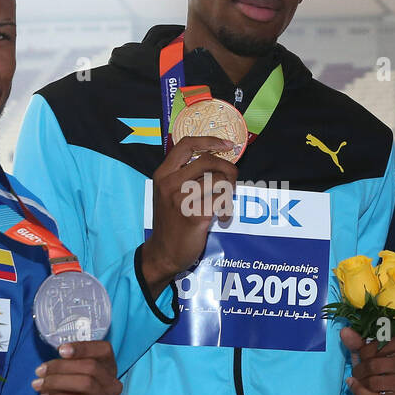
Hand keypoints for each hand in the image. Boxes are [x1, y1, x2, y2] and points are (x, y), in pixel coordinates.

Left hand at [31, 340, 122, 394]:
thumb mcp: (64, 376)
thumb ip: (67, 363)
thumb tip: (60, 352)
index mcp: (107, 368)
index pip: (104, 350)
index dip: (84, 347)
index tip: (60, 350)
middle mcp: (112, 384)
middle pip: (91, 367)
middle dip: (61, 367)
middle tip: (39, 371)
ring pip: (86, 383)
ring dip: (57, 382)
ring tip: (38, 385)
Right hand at [139, 135, 238, 297]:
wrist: (162, 253)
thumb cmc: (170, 222)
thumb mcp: (168, 193)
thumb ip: (184, 176)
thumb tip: (216, 160)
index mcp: (163, 174)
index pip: (186, 144)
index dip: (210, 141)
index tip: (227, 145)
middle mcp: (170, 184)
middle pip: (208, 161)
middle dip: (228, 168)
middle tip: (232, 181)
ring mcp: (181, 200)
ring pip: (219, 180)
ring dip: (230, 190)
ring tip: (225, 202)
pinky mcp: (194, 216)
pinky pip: (221, 201)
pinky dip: (227, 209)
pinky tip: (222, 217)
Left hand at [341, 328, 394, 394]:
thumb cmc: (384, 364)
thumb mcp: (371, 350)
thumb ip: (358, 341)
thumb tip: (345, 332)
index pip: (379, 344)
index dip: (364, 351)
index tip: (361, 356)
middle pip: (375, 365)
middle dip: (360, 369)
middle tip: (356, 371)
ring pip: (374, 382)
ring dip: (360, 382)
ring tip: (359, 380)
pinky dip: (360, 393)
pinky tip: (355, 387)